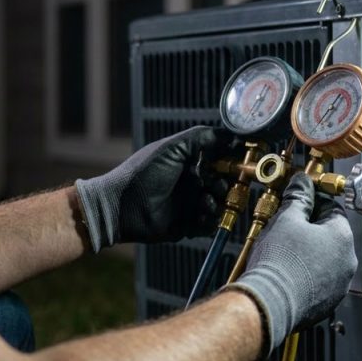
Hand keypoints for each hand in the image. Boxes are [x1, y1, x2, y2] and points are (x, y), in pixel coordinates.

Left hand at [75, 126, 232, 251]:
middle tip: (220, 185)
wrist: (121, 206)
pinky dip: (209, 220)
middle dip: (226, 184)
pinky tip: (201, 214)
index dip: (230, 160)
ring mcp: (189, 204)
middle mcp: (191, 182)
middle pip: (223, 183)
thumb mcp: (172, 148)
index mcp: (188, 162)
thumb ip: (202, 137)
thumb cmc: (143, 173)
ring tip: (206, 201)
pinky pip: (208, 225)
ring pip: (218, 204)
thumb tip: (232, 134)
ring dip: (218, 202)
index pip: (218, 159)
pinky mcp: (187, 225)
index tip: (240, 160)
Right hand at [225, 173, 355, 351]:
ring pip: (324, 260)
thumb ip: (298, 197)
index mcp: (343, 237)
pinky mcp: (326, 304)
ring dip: (308, 252)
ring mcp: (339, 286)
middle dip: (308, 228)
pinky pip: (318, 282)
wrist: (269, 303)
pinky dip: (305, 275)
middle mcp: (347, 262)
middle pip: (329, 235)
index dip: (312, 202)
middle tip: (285, 226)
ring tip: (283, 251)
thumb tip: (302, 182)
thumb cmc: (279, 261)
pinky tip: (286, 272)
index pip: (332, 208)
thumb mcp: (286, 219)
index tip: (297, 202)